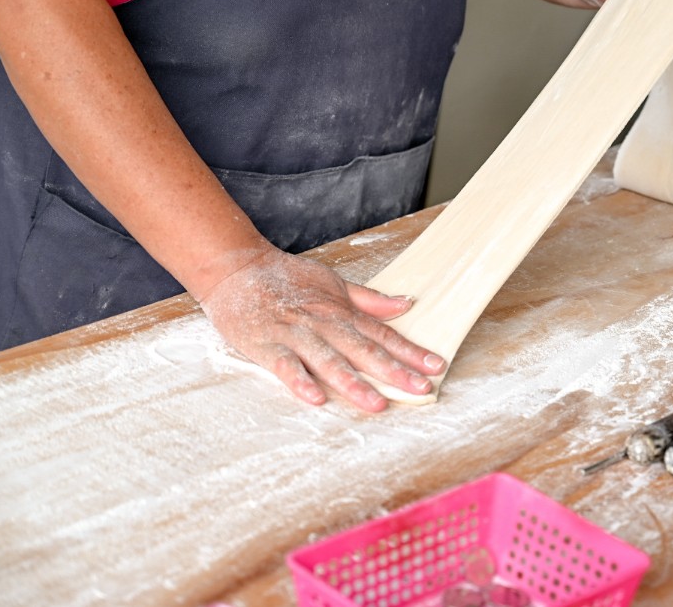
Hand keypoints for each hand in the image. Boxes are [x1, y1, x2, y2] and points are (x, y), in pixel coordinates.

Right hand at [197, 248, 443, 410]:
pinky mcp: (266, 345)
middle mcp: (323, 323)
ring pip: (329, 361)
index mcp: (341, 312)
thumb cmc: (286, 278)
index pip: (382, 334)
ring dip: (353, 383)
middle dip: (394, 371)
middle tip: (421, 388)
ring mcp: (295, 335)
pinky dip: (300, 382)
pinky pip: (285, 367)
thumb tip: (405, 304)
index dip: (410, 350)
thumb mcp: (333, 284)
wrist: (236, 268)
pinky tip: (316, 399)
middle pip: (363, 350)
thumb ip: (369, 300)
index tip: (436, 365)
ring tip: (377, 404)